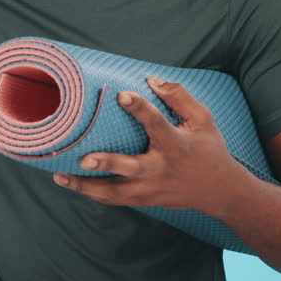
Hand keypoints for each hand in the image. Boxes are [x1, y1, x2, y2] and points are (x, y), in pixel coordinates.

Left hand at [53, 76, 247, 215]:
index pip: (158, 125)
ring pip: (116, 192)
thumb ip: (179, 97)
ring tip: (59, 176)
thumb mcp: (203, 120)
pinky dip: (93, 194)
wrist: (221, 191)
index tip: (123, 95)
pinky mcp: (145, 201)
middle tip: (84, 158)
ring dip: (86, 187)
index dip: (141, 109)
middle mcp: (162, 170)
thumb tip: (151, 79)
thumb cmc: (209, 149)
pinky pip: (115, 200)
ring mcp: (152, 189)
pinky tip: (71, 184)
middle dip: (108, 164)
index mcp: (177, 145)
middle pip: (132, 169)